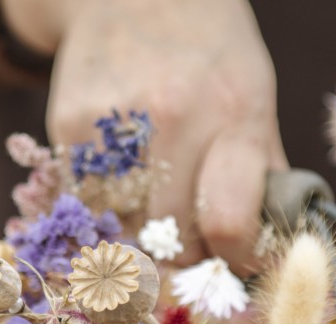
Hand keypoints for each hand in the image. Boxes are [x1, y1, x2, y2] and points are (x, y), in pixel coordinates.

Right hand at [3, 0, 287, 274]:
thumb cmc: (209, 54)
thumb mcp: (256, 97)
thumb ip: (265, 175)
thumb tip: (267, 253)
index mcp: (236, 113)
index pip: (229, 224)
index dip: (233, 258)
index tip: (232, 257)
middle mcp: (175, 117)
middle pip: (171, 241)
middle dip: (185, 255)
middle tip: (188, 240)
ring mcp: (114, 122)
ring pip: (123, 230)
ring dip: (140, 234)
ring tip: (151, 202)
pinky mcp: (68, 125)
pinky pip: (87, 203)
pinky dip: (103, 206)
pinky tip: (118, 174)